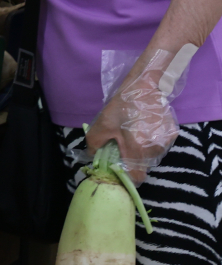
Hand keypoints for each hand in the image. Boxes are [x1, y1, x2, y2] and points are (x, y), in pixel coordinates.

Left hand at [85, 70, 178, 184]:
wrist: (143, 86)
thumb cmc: (121, 106)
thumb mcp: (102, 125)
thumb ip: (94, 145)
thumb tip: (92, 157)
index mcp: (138, 149)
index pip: (137, 177)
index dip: (127, 177)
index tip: (119, 170)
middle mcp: (155, 149)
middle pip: (143, 166)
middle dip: (132, 161)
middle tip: (123, 148)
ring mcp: (166, 142)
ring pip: (152, 155)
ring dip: (142, 151)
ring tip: (133, 135)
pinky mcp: (172, 134)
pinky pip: (159, 145)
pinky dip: (150, 141)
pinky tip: (143, 129)